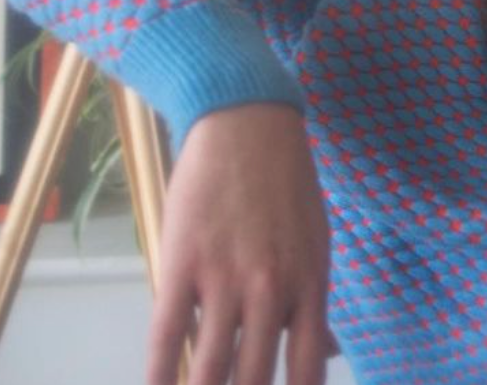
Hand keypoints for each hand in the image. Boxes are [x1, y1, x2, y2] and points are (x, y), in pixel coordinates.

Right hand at [149, 104, 331, 384]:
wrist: (249, 126)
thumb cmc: (286, 186)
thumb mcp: (317, 242)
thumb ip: (315, 301)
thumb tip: (325, 353)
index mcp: (311, 285)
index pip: (308, 368)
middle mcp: (273, 289)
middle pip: (254, 378)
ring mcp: (226, 278)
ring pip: (211, 367)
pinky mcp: (183, 263)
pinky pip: (169, 335)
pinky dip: (161, 372)